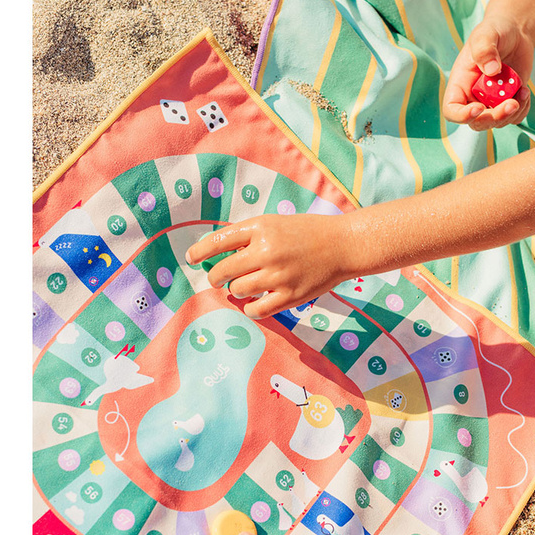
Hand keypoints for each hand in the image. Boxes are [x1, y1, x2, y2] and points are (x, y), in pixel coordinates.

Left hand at [184, 214, 350, 318]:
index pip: (218, 240)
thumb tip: (217, 253)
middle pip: (223, 271)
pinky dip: (250, 309)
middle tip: (219, 279)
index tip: (191, 258)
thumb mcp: (275, 224)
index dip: (199, 251)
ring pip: (238, 290)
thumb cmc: (306, 233)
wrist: (342, 245)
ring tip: (244, 287)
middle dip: (215, 277)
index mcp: (261, 228)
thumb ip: (247, 236)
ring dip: (236, 290)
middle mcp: (267, 251)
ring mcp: (278, 276)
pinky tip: (254, 303)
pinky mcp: (290, 296)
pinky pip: (256, 310)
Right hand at [443, 13, 534, 130]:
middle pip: (477, 122)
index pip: (452, 110)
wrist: (514, 33)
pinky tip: (524, 92)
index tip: (479, 108)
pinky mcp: (507, 102)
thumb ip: (484, 49)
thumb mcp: (486, 34)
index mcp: (460, 85)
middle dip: (495, 117)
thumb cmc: (494, 31)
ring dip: (512, 113)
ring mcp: (491, 102)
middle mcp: (473, 97)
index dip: (462, 116)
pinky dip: (522, 110)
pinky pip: (513, 118)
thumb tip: (492, 70)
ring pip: (497, 123)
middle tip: (511, 103)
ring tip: (522, 91)